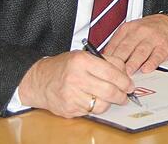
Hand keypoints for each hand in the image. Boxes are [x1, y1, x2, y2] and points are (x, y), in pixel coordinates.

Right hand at [17, 51, 132, 117]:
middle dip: (122, 95)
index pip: (111, 72)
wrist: (38, 81)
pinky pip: (90, 112)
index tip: (130, 85)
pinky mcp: (69, 109)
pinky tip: (94, 100)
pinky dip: (96, 107)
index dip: (125, 81)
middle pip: (109, 91)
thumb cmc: (64, 67)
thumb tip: (125, 74)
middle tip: (125, 95)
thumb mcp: (83, 56)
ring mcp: (71, 95)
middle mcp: (76, 78)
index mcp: (81, 61)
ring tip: (110, 98)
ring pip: (101, 105)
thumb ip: (106, 62)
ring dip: (109, 103)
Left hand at [104, 14, 167, 75]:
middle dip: (119, 62)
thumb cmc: (147, 31)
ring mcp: (152, 38)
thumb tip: (104, 61)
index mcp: (127, 29)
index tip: (104, 69)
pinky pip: (156, 55)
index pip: (114, 44)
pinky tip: (146, 69)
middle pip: (126, 48)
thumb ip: (118, 44)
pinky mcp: (164, 46)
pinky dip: (151, 63)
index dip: (108, 58)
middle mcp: (139, 32)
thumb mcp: (130, 32)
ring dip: (133, 64)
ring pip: (140, 52)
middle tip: (113, 75)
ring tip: (127, 74)